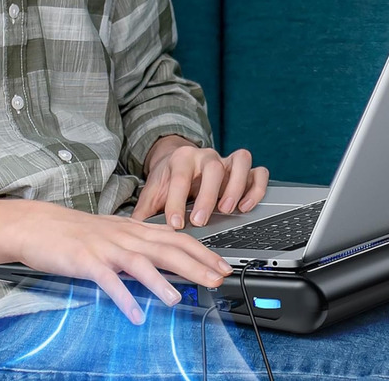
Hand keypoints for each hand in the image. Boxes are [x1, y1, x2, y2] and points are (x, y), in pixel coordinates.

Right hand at [0, 199, 233, 324]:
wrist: (38, 224)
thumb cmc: (78, 231)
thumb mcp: (117, 233)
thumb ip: (143, 244)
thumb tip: (171, 259)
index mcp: (136, 230)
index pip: (178, 239)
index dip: (203, 253)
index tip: (223, 266)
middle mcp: (126, 237)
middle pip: (168, 250)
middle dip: (196, 266)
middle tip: (217, 280)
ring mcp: (106, 248)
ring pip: (139, 263)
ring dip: (160, 281)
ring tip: (178, 298)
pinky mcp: (85, 261)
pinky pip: (107, 281)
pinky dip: (122, 297)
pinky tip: (134, 314)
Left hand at [131, 135, 269, 227]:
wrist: (178, 160)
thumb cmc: (167, 180)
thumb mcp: (152, 192)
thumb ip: (142, 211)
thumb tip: (129, 232)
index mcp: (181, 159)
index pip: (181, 178)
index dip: (178, 202)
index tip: (176, 224)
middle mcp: (206, 156)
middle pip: (213, 168)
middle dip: (208, 196)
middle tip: (201, 220)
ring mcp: (227, 161)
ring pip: (240, 162)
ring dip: (236, 187)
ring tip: (228, 210)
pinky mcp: (242, 169)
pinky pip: (259, 172)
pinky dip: (256, 189)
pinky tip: (246, 207)